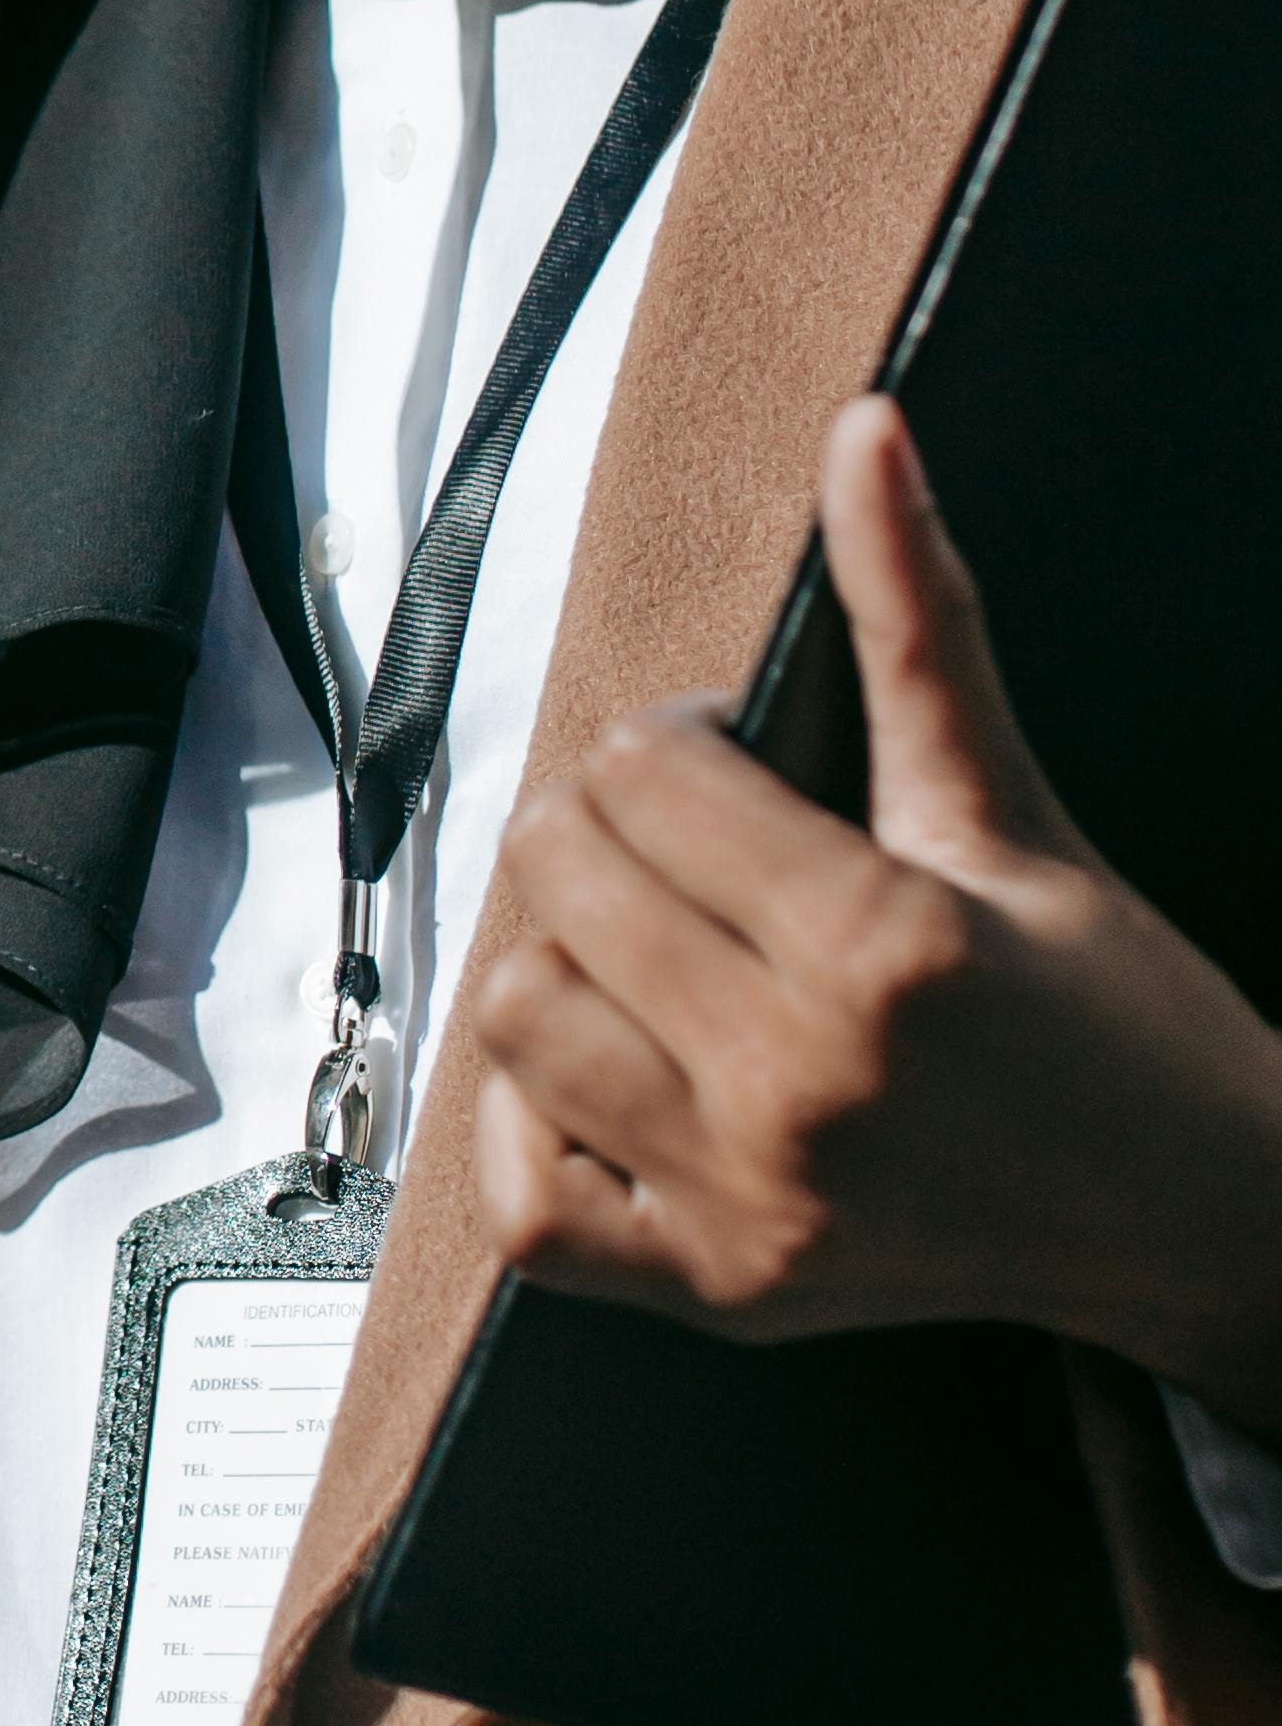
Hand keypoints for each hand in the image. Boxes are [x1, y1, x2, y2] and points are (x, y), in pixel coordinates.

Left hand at [475, 397, 1281, 1430]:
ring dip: (564, 960)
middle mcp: (800, 1080)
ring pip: (518, 1014)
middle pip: (560, 875)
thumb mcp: (1010, 808)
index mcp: (880, 944)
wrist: (1207, 1223)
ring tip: (657, 954)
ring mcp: (751, 1201)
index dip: (678, 742)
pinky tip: (610, 1078)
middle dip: (610, 828)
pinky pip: (525, 1207)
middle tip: (695, 849)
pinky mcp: (723, 1294)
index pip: (643, 774)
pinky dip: (532, 1130)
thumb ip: (915, 619)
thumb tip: (865, 431)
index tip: (738, 768)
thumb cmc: (1117, 1015)